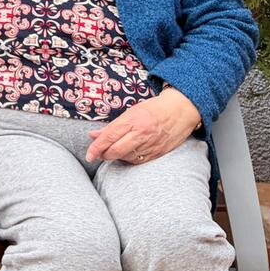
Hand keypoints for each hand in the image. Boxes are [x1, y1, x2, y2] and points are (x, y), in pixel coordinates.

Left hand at [86, 88, 201, 164]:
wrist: (180, 111)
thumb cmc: (153, 109)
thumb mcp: (130, 112)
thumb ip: (112, 126)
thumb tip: (93, 136)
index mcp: (132, 120)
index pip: (109, 137)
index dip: (96, 148)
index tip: (89, 155)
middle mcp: (141, 134)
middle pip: (116, 150)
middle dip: (104, 155)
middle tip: (99, 154)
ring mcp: (151, 144)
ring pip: (126, 157)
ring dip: (116, 157)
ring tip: (113, 151)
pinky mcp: (158, 153)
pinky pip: (138, 161)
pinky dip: (129, 159)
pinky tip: (126, 154)